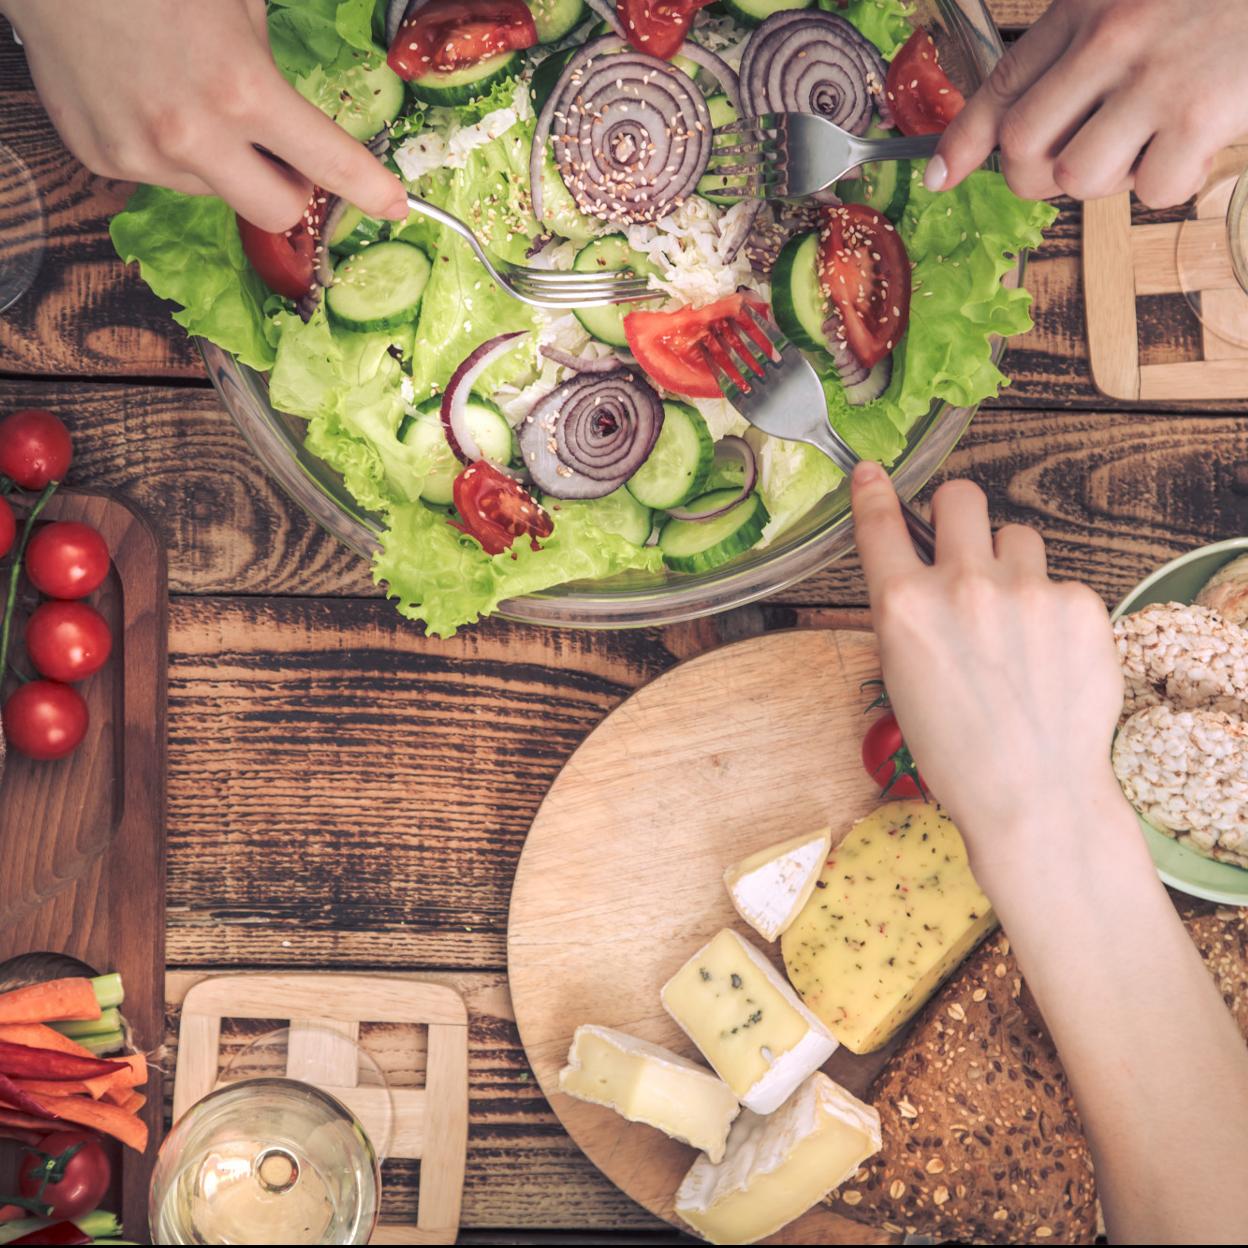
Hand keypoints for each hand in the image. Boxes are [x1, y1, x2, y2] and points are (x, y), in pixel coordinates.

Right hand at [3, 0, 407, 230]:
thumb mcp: (237, 5)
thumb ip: (270, 69)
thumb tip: (290, 117)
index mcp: (242, 91)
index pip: (330, 165)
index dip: (371, 190)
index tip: (395, 205)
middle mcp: (193, 138)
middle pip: (277, 213)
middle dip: (291, 190)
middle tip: (281, 155)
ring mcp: (143, 155)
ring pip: (217, 194)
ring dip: (223, 164)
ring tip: (188, 97)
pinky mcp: (103, 159)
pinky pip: (162, 176)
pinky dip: (170, 151)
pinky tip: (145, 97)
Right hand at [850, 463, 1130, 882]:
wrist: (1033, 795)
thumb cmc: (956, 752)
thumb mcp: (902, 677)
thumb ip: (908, 613)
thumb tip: (922, 572)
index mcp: (903, 606)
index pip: (881, 523)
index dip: (874, 493)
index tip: (873, 475)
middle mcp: (962, 584)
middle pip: (961, 497)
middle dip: (957, 513)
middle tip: (963, 547)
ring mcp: (1027, 590)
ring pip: (1018, 537)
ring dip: (1010, 564)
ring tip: (1014, 621)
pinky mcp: (1081, 605)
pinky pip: (1060, 584)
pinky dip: (1052, 612)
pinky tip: (1049, 657)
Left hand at [926, 0, 1247, 207]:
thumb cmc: (1214, 2)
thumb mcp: (1133, 1)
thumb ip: (1077, 51)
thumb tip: (1014, 130)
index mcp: (1089, 6)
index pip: (1002, 85)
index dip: (961, 141)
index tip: (939, 175)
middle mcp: (1112, 38)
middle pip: (1023, 149)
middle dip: (1038, 175)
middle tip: (1079, 159)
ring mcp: (1155, 77)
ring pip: (1078, 178)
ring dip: (1108, 181)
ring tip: (1147, 143)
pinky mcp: (1203, 113)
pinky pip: (1153, 189)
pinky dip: (1172, 182)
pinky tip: (1195, 143)